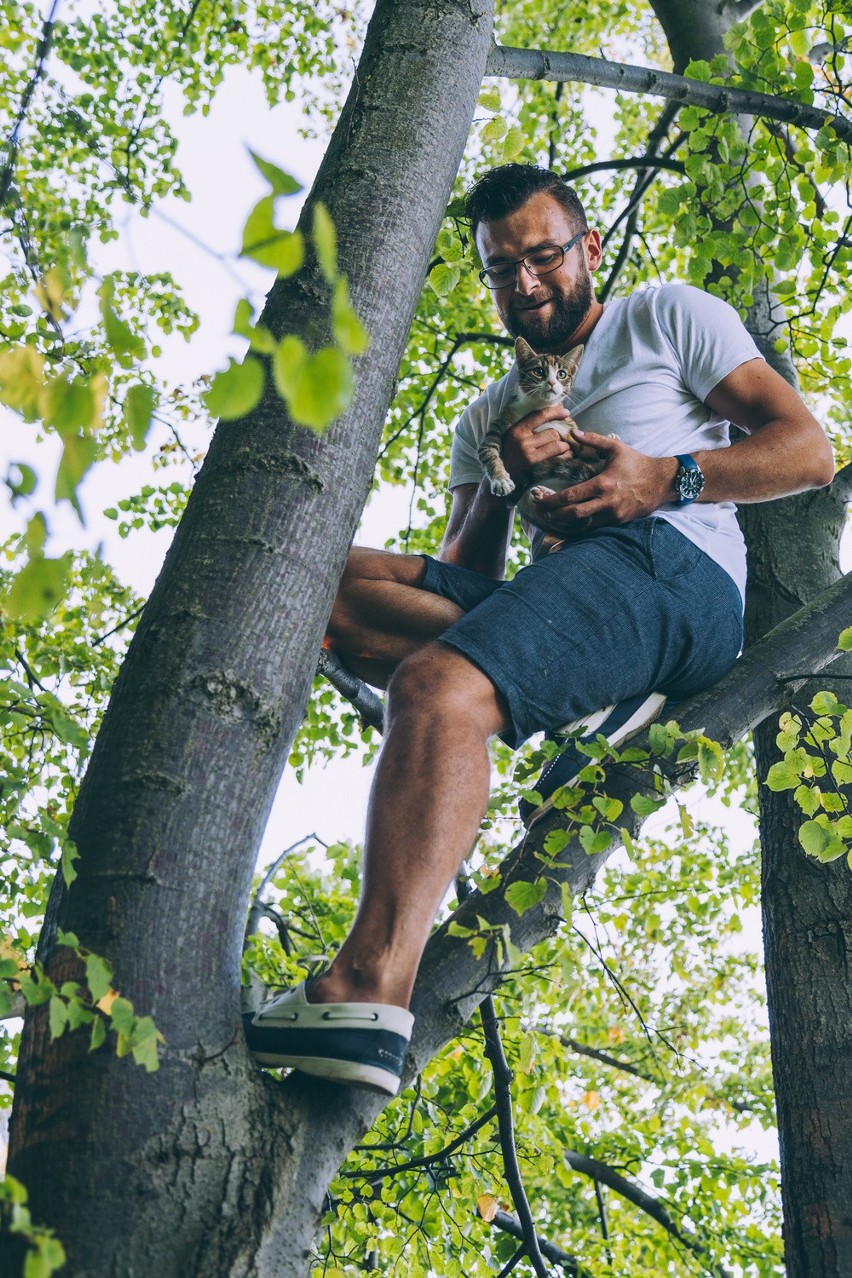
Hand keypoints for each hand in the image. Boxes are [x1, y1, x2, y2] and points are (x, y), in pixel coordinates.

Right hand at [500, 404, 574, 483]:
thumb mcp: (512, 436)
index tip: (566, 412)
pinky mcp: (534, 465)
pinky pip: (556, 457)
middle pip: (552, 432)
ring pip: (556, 444)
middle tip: (564, 438)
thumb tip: (548, 413)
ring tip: (565, 447)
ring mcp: (528, 453)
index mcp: (517, 429)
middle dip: (561, 435)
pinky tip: (566, 455)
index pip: (540, 415)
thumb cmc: (509, 454)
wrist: (501, 474)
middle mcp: (522, 440)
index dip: (555, 412)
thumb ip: (526, 426)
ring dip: (565, 446)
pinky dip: (565, 455)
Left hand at [528, 430, 678, 529]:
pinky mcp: (618, 521)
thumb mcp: (616, 447)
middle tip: (540, 512)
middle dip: (554, 515)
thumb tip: (573, 433)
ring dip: (566, 523)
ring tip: (551, 519)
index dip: (552, 500)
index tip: (539, 500)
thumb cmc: (638, 463)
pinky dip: (581, 526)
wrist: (662, 481)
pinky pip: (595, 526)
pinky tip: (570, 523)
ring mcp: (613, 514)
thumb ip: (593, 440)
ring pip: (583, 524)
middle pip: (573, 514)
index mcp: (602, 484)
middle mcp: (606, 502)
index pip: (571, 496)